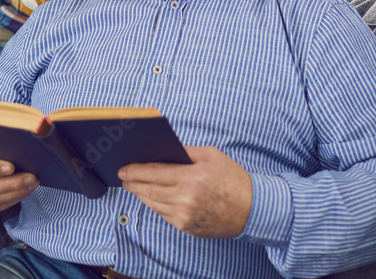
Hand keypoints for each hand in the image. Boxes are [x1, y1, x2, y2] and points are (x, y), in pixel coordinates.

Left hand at [119, 146, 252, 237]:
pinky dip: (155, 205)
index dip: (135, 171)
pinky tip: (152, 197)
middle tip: (123, 178)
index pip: (154, 172)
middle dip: (133, 183)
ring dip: (141, 195)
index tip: (123, 169)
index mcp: (192, 177)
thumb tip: (161, 150)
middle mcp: (186, 199)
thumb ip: (184, 151)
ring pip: (154, 204)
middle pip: (149, 190)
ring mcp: (185, 216)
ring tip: (134, 186)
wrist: (252, 208)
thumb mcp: (211, 155)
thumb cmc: (232, 178)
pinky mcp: (187, 227)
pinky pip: (164, 215)